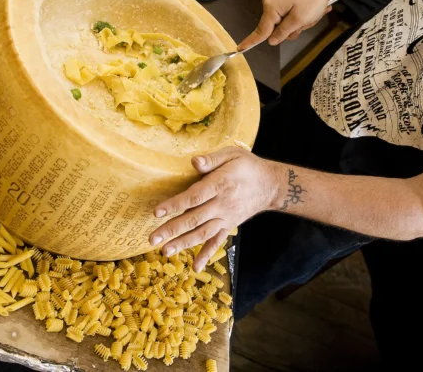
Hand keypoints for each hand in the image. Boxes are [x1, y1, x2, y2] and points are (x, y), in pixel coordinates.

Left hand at [149, 147, 284, 270]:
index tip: (156, 212)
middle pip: (194, 219)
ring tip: (165, 252)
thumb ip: (212, 159)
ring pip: (202, 234)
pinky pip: (217, 242)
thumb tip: (194, 162)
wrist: (270, 185)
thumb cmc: (247, 166)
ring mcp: (226, 218)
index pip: (194, 196)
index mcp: (220, 185)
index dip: (175, 205)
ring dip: (183, 244)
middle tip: (152, 239)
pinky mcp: (229, 226)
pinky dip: (206, 255)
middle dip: (172, 230)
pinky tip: (196, 267)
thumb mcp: (232, 154)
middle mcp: (222, 205)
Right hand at [238, 0, 333, 49]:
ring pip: (285, 23)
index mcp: (271, 8)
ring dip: (300, 23)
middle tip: (307, 21)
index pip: (261, 31)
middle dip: (293, 29)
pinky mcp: (284, 0)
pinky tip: (312, 10)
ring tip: (311, 13)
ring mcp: (277, 2)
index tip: (240, 49)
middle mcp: (270, 4)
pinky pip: (290, 16)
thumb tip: (271, 41)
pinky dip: (301, 16)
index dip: (251, 42)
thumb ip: (284, 31)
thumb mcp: (300, 18)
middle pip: (276, 29)